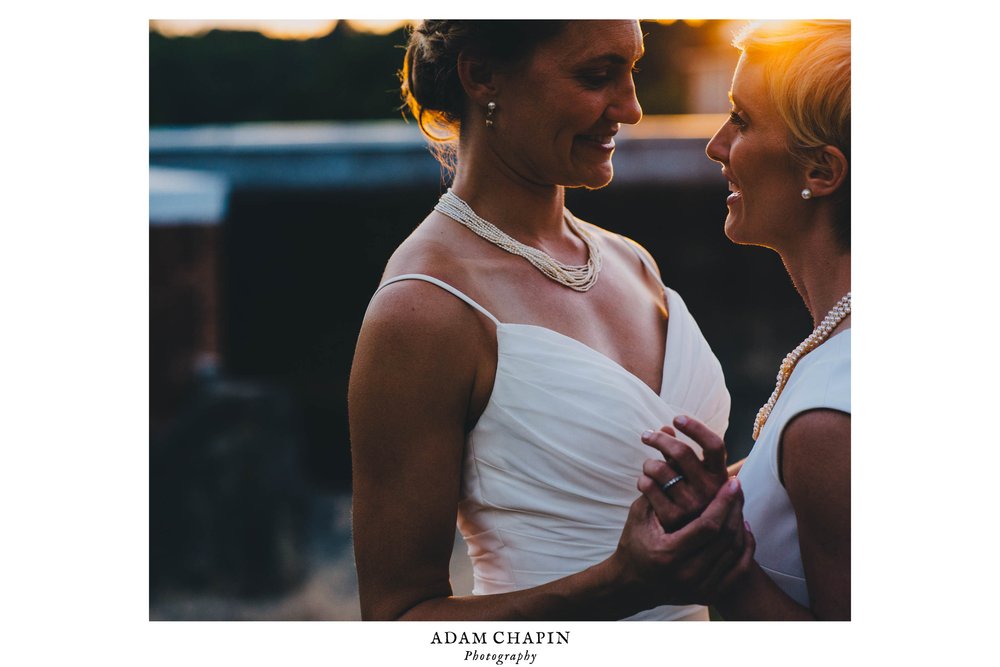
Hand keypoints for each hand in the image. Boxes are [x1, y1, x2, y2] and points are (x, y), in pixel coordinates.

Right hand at [611, 477, 753, 606]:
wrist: (631, 584)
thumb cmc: (634, 543)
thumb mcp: (639, 515)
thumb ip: (657, 489)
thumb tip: (676, 459)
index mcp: (668, 554)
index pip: (708, 526)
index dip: (723, 502)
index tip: (731, 482)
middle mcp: (686, 574)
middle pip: (725, 538)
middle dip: (735, 509)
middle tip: (738, 489)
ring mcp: (699, 588)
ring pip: (734, 552)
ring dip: (740, 525)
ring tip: (738, 504)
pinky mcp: (709, 595)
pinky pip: (738, 570)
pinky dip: (745, 548)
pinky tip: (743, 529)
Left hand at [639, 415, 729, 530]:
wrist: (694, 551)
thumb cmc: (693, 507)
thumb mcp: (695, 481)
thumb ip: (682, 456)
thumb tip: (667, 426)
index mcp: (721, 478)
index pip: (715, 445)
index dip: (696, 428)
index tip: (677, 418)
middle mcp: (711, 491)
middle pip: (682, 452)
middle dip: (660, 438)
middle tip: (646, 435)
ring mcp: (693, 506)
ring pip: (661, 468)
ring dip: (648, 463)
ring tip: (647, 467)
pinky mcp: (674, 519)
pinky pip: (649, 487)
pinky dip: (642, 480)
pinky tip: (643, 483)